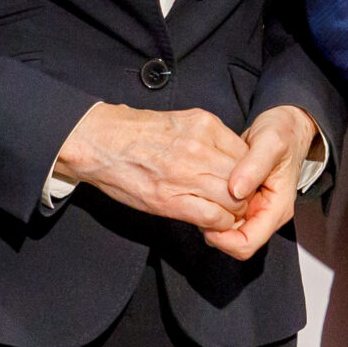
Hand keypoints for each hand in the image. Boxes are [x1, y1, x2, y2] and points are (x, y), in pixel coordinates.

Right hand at [54, 103, 249, 231]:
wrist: (98, 142)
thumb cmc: (135, 132)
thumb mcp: (179, 122)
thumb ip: (206, 138)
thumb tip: (230, 161)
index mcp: (204, 125)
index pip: (247, 154)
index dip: (248, 174)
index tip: (242, 184)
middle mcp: (199, 147)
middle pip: (245, 179)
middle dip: (245, 195)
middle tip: (236, 203)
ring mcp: (186, 173)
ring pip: (234, 200)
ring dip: (233, 212)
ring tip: (223, 214)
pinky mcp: (170, 199)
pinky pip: (213, 217)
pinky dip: (218, 224)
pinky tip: (210, 223)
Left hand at [201, 106, 320, 261]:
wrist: (285, 125)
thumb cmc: (282, 133)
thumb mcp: (271, 143)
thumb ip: (255, 167)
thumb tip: (235, 191)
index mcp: (276, 208)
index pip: (248, 243)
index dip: (224, 240)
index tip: (203, 221)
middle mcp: (264, 213)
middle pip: (234, 241)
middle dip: (213, 230)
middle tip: (196, 204)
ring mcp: (253, 207)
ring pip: (226, 229)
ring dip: (209, 218)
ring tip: (197, 195)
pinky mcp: (242, 199)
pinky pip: (223, 213)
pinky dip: (210, 205)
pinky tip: (201, 189)